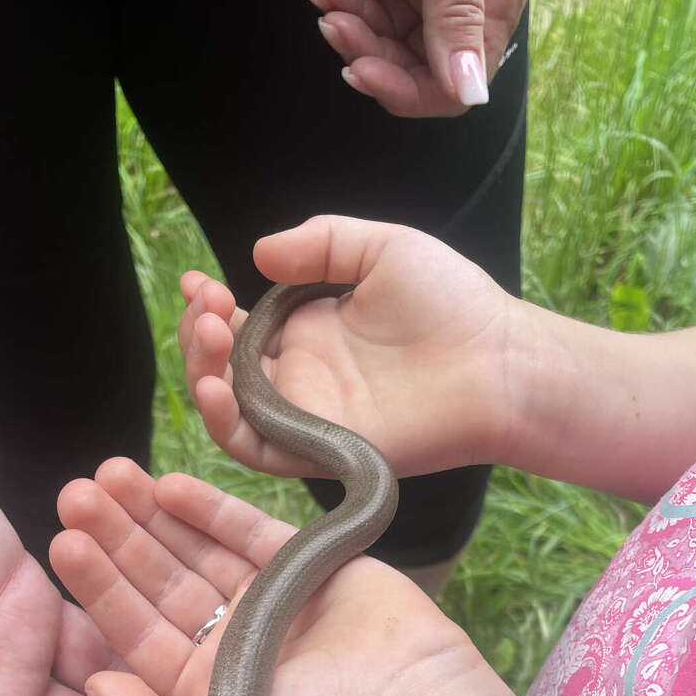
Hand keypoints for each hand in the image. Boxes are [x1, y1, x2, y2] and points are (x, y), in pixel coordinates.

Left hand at [49, 460, 481, 695]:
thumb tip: (95, 688)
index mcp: (204, 690)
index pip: (136, 630)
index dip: (99, 586)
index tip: (62, 541)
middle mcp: (231, 644)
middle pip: (159, 582)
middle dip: (118, 537)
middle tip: (76, 491)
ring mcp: (270, 601)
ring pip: (197, 550)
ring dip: (154, 514)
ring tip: (110, 473)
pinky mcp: (308, 565)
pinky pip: (248, 530)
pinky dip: (209, 508)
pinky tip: (169, 484)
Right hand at [179, 215, 519, 481]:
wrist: (497, 361)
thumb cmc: (453, 303)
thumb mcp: (382, 249)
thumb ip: (322, 244)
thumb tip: (258, 255)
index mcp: (310, 332)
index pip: (239, 327)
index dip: (210, 308)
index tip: (198, 282)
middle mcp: (302, 378)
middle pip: (224, 370)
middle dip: (200, 335)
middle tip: (209, 304)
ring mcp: (308, 416)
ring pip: (229, 410)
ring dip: (203, 375)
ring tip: (210, 334)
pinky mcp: (319, 451)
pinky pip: (257, 449)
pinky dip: (225, 423)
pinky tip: (215, 387)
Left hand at [307, 0, 528, 116]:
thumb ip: (461, 25)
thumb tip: (470, 94)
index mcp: (487, 25)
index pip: (446, 91)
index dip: (400, 90)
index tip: (361, 71)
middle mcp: (460, 24)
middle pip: (407, 68)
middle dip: (365, 51)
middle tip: (334, 23)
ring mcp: (431, 5)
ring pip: (383, 39)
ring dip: (349, 23)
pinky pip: (374, 6)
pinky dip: (348, 0)